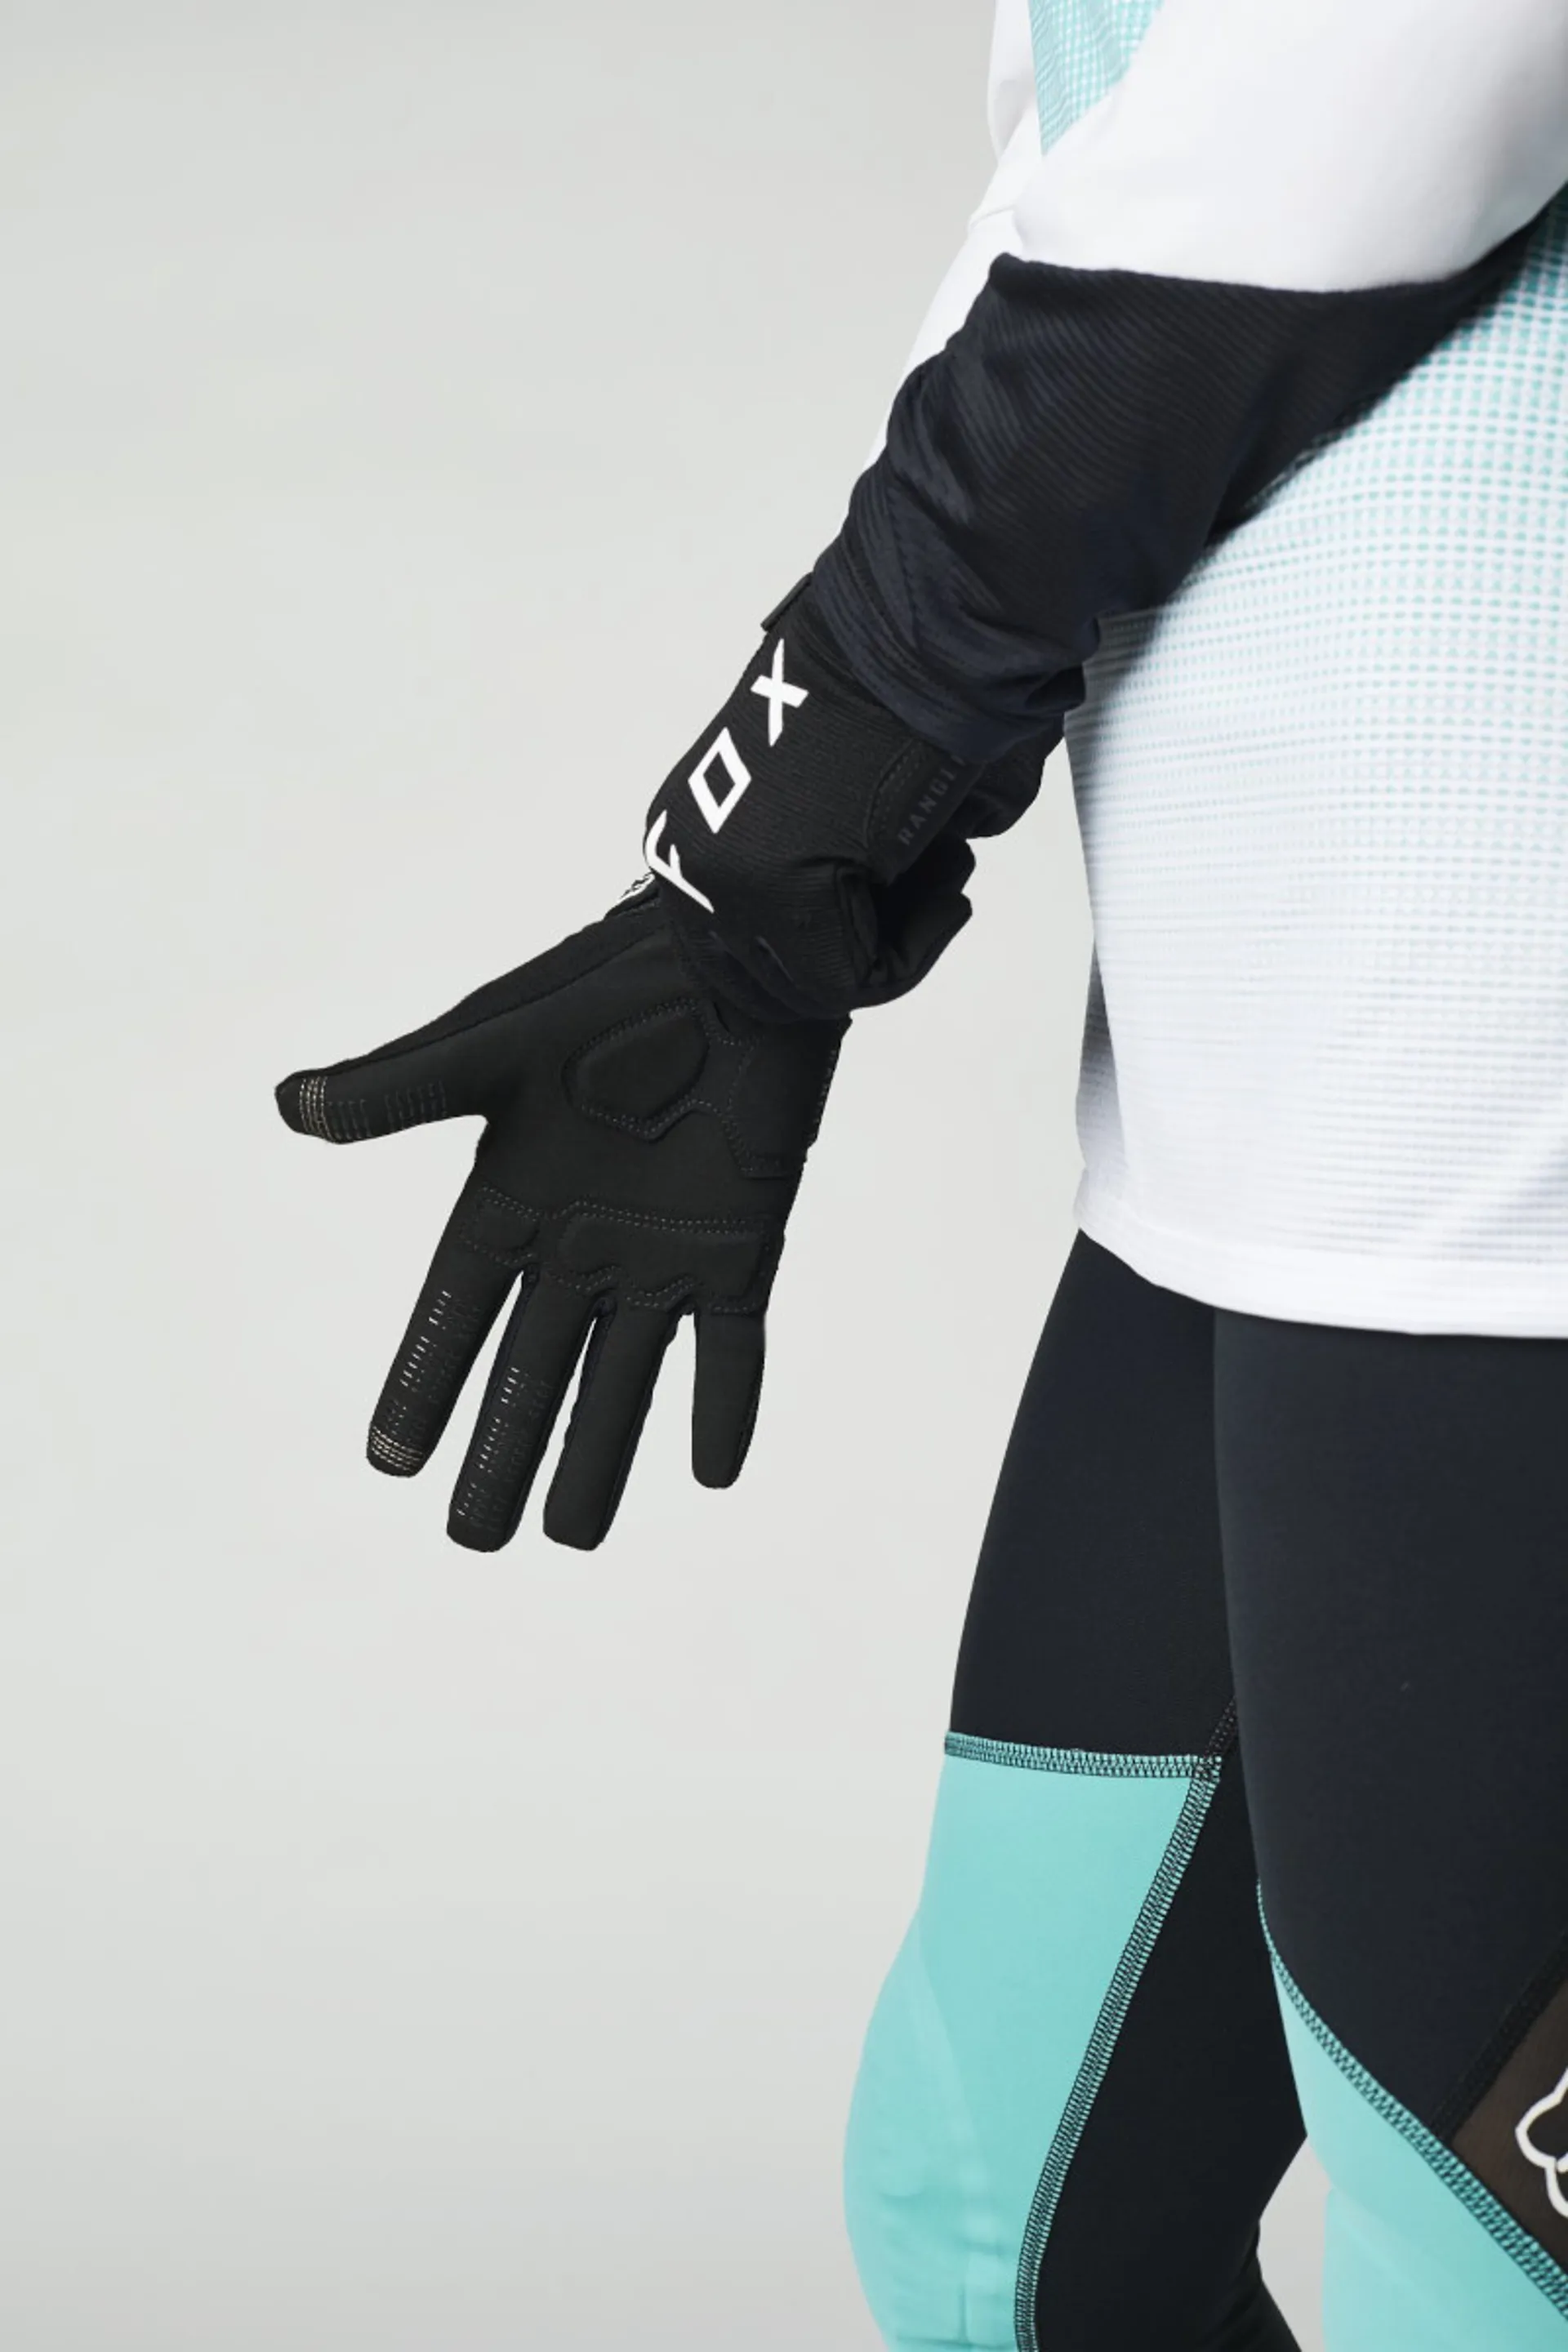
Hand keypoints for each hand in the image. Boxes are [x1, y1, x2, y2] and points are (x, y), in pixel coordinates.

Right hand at [276, 889, 843, 1550]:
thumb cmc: (605, 988)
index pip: (456, 1315)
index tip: (390, 1462)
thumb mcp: (493, 1044)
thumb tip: (293, 1107)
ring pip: (624, 1381)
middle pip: (532, 1372)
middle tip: (474, 1540)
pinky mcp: (739, 1249)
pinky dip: (724, 1406)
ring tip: (572, 1537)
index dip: (423, 1384)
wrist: (731, 961)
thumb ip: (404, 1088)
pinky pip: (731, 1347)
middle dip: (502, 1453)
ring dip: (600, 1456)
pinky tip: (715, 1473)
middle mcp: (580, 1245)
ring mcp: (662, 1253)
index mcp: (512, 1200)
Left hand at [644, 580, 1053, 1021]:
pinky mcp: (778, 893)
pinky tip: (942, 872)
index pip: (751, 951)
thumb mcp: (831, 807)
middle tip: (924, 888)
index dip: (840, 939)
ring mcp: (725, 882)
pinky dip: (919, 941)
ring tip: (936, 866)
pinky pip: (857, 979)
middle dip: (859, 952)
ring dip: (896, 942)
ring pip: (817, 986)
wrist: (918, 641)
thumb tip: (864, 917)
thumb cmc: (894, 694)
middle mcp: (692, 861)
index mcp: (694, 833)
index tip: (901, 885)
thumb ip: (830, 878)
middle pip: (773, 980)